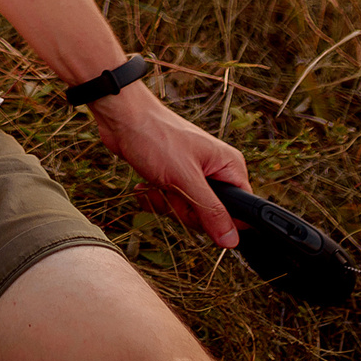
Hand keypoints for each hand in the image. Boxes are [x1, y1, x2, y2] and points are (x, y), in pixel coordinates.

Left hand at [88, 87, 248, 247]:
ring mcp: (193, 176)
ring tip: (155, 183)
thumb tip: (232, 241)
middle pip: (210, 217)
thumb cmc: (155, 136)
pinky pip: (170, 204)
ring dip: (166, 203)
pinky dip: (155, 198)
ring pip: (187, 212)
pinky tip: (145, 184)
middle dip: (184, 209)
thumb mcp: (185, 178)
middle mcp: (215, 172)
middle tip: (172, 189)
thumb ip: (210, 211)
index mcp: (229, 167)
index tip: (197, 212)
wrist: (121, 119)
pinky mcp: (173, 179)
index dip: (219, 220)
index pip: (240, 211)